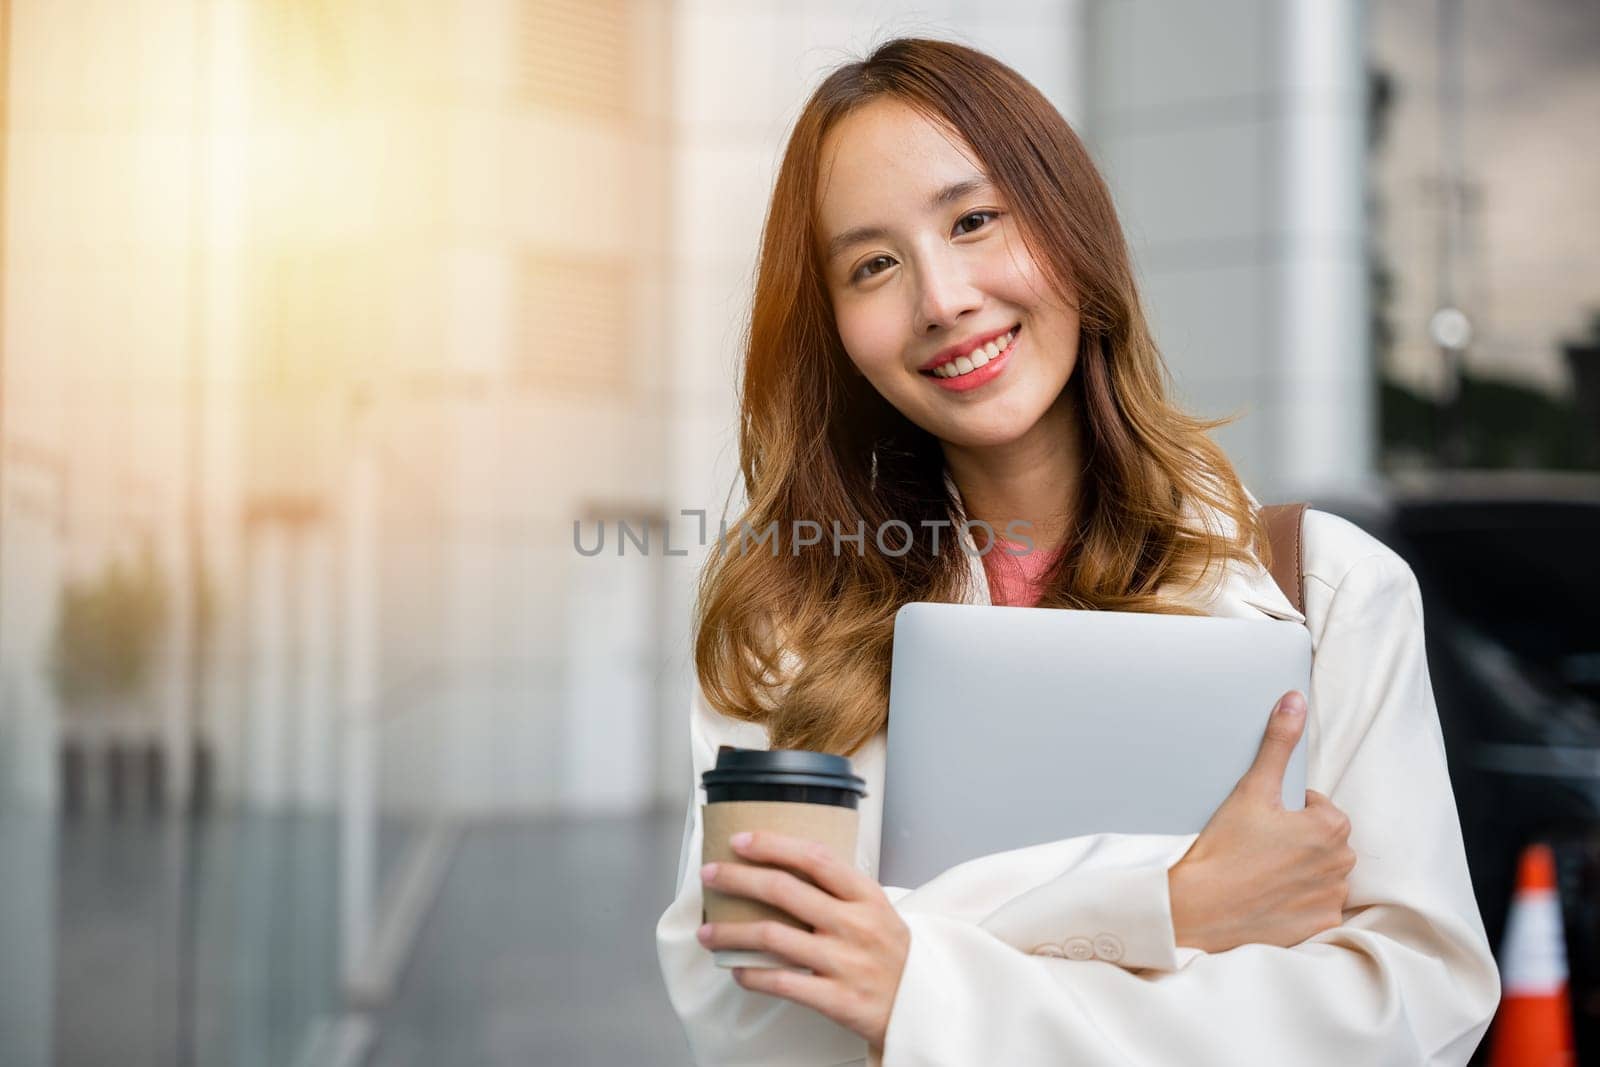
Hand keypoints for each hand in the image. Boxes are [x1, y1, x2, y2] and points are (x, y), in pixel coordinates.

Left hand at [698, 831, 909, 1052]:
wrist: (922, 1007)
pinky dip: (751, 974)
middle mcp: (855, 924)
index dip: (773, 845)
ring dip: (731, 932)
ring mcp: (844, 962)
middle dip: (737, 879)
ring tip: (707, 932)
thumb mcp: (877, 911)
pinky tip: (737, 969)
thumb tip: (783, 868)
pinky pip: (781, 982)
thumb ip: (839, 891)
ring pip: (772, 936)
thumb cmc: (891, 954)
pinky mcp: (836, 998)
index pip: (814, 857)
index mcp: (866, 896)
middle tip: (711, 875)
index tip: (741, 841)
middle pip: (783, 890)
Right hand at [1167, 690, 1355, 952]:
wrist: (1199, 908)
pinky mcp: (1319, 926)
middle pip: (1321, 841)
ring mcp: (1331, 898)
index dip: (1286, 810)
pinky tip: (1267, 898)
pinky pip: (1315, 907)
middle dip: (1296, 840)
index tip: (1260, 822)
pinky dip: (1296, 902)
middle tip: (1256, 845)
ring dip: (1299, 871)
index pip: (1316, 807)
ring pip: (1319, 873)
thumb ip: (1278, 742)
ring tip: (1259, 872)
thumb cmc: (1225, 847)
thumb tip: (1295, 699)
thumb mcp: (1252, 788)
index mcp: (1331, 826)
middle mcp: (1342, 863)